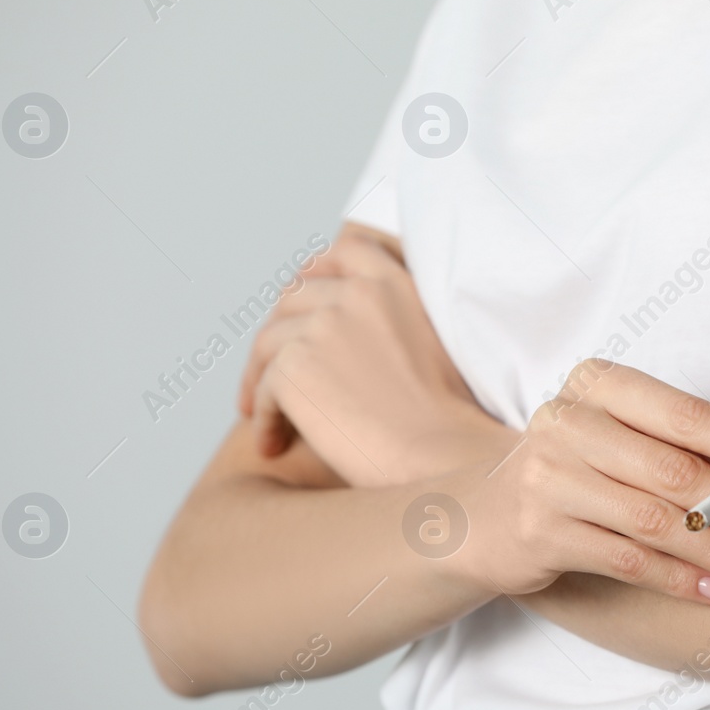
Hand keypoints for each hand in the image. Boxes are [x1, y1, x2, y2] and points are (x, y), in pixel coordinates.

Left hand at [241, 224, 510, 485]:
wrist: (447, 459)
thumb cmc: (450, 424)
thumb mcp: (438, 347)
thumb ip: (397, 323)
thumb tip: (347, 334)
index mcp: (398, 285)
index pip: (347, 251)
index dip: (318, 272)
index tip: (302, 301)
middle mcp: (359, 294)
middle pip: (293, 298)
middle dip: (279, 334)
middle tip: (270, 374)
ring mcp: (323, 326)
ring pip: (268, 342)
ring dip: (260, 379)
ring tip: (262, 416)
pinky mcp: (295, 366)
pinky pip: (263, 388)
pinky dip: (263, 418)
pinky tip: (273, 445)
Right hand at [445, 361, 709, 604]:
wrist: (482, 516)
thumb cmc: (578, 471)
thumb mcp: (619, 437)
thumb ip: (679, 443)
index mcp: (596, 384)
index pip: (682, 413)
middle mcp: (567, 422)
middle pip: (675, 471)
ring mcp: (547, 478)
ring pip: (655, 520)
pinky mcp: (539, 533)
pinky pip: (627, 559)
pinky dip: (680, 578)